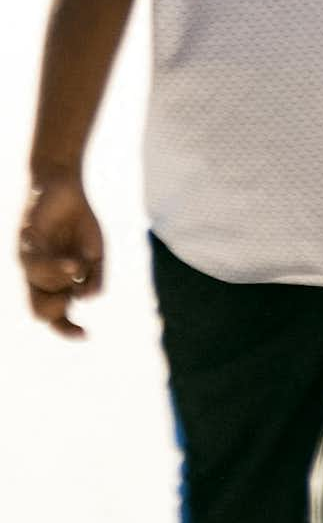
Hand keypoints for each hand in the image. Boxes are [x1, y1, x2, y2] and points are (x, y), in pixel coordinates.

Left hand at [19, 176, 104, 335]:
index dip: (67, 330)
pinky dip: (59, 271)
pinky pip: (38, 268)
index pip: (53, 315)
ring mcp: (29, 261)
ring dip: (63, 284)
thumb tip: (87, 300)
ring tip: (78, 265)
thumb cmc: (79, 221)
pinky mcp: (25, 245)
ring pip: (42, 290)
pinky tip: (74, 265)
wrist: (63, 186)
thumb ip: (95, 277)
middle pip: (39, 312)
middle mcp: (37, 275)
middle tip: (76, 307)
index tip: (87, 335)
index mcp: (53, 281)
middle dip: (59, 319)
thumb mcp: (96, 253)